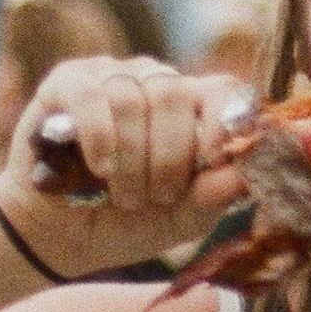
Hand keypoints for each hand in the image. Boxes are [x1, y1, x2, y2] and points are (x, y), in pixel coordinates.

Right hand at [0, 55, 250, 278]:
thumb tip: (248, 171)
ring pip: (131, 99)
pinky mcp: (67, 83)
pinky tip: (99, 167)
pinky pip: (91, 95)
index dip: (225, 119)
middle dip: (168, 157)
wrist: (62, 235)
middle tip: (154, 197)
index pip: (225, 89)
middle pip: (175, 95)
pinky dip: (99, 137)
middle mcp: (153, 82)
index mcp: (191, 108)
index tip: (214, 157)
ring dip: (130, 159)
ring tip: (121, 194)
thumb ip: (214, 194)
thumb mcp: (181, 218)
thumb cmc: (126, 221)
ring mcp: (110, 76)